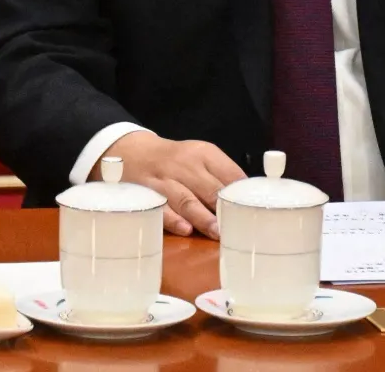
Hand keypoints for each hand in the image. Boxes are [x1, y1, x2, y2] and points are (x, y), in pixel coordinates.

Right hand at [97, 132, 244, 238]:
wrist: (133, 152)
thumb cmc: (176, 161)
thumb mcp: (200, 157)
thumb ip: (222, 176)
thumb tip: (245, 201)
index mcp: (204, 154)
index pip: (229, 173)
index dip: (241, 194)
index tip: (251, 211)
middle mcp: (185, 164)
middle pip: (210, 188)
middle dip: (223, 209)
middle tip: (237, 228)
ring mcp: (165, 180)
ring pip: (186, 199)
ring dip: (203, 217)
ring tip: (217, 233)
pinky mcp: (147, 194)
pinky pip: (161, 208)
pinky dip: (173, 220)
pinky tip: (185, 229)